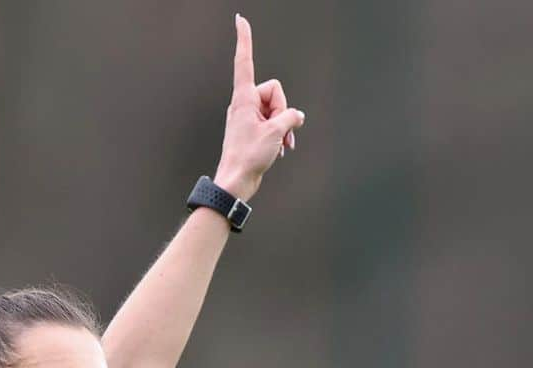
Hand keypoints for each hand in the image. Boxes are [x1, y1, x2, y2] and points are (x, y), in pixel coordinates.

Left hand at [215, 14, 304, 202]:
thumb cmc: (248, 158)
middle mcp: (244, 105)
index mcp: (244, 98)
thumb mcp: (276, 133)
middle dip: (283, 110)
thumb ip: (290, 118)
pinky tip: (282, 149)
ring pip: (275, 110)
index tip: (239, 19)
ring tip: (283, 145)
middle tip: (280, 132)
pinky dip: (279, 134)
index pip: (244, 62)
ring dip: (283, 126)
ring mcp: (247, 119)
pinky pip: (271, 123)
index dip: (245, 40)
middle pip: (274, 92)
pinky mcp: (252, 131)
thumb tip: (297, 116)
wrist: (235, 183)